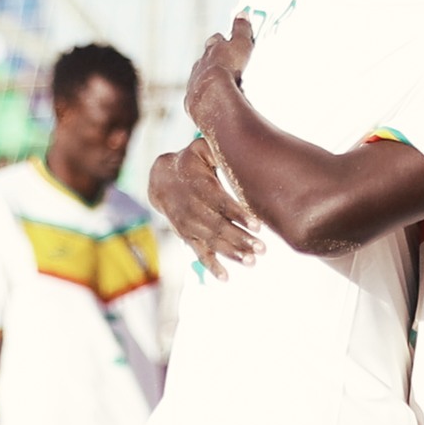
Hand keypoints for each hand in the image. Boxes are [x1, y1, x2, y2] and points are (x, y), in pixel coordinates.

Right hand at [149, 138, 260, 279]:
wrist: (160, 179)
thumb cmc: (191, 161)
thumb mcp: (201, 149)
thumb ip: (218, 150)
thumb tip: (242, 146)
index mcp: (198, 186)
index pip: (220, 203)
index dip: (238, 215)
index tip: (258, 226)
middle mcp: (192, 208)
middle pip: (218, 227)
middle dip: (241, 239)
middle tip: (263, 249)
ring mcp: (188, 225)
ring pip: (211, 242)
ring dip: (232, 253)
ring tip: (252, 262)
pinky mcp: (187, 236)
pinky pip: (199, 254)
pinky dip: (212, 267)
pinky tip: (226, 278)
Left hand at [184, 15, 254, 125]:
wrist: (213, 98)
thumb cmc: (228, 70)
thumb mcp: (241, 46)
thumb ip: (242, 30)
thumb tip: (243, 13)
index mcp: (211, 51)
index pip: (215, 42)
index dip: (221, 42)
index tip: (227, 43)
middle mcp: (199, 66)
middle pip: (204, 60)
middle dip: (211, 61)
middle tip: (223, 65)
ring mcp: (193, 85)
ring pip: (198, 80)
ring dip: (206, 82)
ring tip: (218, 89)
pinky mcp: (192, 104)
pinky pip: (197, 101)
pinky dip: (204, 101)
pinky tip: (211, 106)